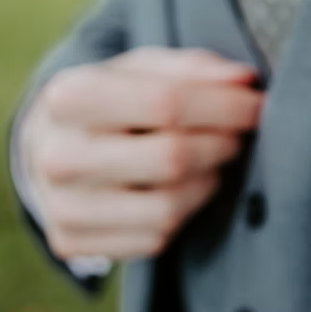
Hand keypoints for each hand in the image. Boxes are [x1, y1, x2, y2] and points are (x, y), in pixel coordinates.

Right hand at [20, 47, 262, 260]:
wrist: (53, 146)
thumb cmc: (115, 100)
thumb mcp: (145, 69)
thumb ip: (195, 69)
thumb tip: (244, 79)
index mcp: (69, 97)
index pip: (166, 103)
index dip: (225, 106)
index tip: (257, 105)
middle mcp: (57, 155)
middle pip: (172, 158)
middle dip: (221, 144)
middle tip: (235, 136)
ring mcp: (62, 206)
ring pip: (169, 206)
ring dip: (207, 181)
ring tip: (209, 161)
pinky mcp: (72, 243)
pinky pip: (156, 238)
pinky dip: (184, 213)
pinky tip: (181, 190)